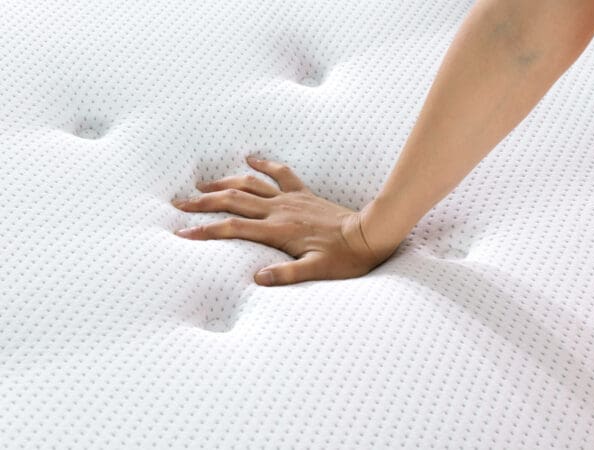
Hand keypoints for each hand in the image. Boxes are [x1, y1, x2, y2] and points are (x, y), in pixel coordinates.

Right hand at [171, 156, 396, 285]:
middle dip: (204, 202)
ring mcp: (290, 198)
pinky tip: (252, 157)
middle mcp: (279, 210)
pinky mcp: (302, 193)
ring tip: (203, 185)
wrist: (368, 234)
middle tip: (180, 203)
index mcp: (278, 231)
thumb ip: (286, 275)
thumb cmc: (344, 258)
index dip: (205, 230)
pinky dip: (264, 163)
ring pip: (251, 184)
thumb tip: (255, 279)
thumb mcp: (316, 272)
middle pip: (233, 201)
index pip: (233, 229)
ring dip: (225, 182)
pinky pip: (281, 173)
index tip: (181, 233)